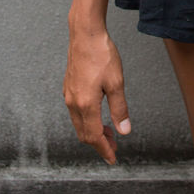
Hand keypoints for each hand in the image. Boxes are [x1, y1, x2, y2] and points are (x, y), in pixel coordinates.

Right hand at [63, 25, 131, 164]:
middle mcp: (73, 103)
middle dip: (99, 143)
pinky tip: (98, 114)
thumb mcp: (116, 82)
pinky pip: (76, 112)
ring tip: (109, 132)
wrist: (85, 34)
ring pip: (79, 124)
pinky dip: (87, 120)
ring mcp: (69, 95)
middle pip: (84, 134)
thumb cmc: (102, 55)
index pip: (94, 137)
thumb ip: (119, 109)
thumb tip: (124, 131)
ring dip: (93, 131)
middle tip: (114, 147)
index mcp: (85, 105)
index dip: (104, 150)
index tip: (113, 159)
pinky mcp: (68, 87)